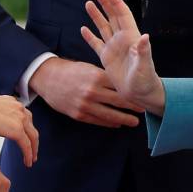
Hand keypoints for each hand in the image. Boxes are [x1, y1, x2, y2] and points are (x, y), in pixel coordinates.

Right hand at [0, 95, 38, 166]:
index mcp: (14, 104)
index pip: (26, 118)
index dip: (27, 129)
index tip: (27, 136)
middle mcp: (20, 109)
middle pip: (32, 128)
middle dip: (33, 140)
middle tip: (33, 150)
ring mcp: (21, 119)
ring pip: (32, 137)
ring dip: (33, 149)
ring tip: (32, 159)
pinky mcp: (18, 130)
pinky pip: (26, 145)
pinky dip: (29, 154)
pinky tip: (27, 162)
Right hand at [29, 55, 143, 126]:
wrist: (48, 78)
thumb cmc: (71, 71)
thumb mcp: (88, 68)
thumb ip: (104, 76)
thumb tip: (121, 83)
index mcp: (96, 76)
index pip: (119, 86)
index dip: (132, 92)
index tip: (142, 96)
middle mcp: (92, 91)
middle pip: (118, 101)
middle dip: (132, 107)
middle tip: (144, 110)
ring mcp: (85, 104)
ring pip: (110, 114)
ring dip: (124, 119)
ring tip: (134, 122)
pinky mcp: (79, 114)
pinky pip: (98, 121)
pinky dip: (109, 123)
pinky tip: (117, 124)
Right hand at [81, 0, 164, 114]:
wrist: (140, 94)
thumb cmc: (146, 80)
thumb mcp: (145, 65)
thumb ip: (144, 51)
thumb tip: (145, 36)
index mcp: (131, 38)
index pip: (123, 15)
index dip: (116, 2)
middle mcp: (122, 39)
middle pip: (112, 16)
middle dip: (106, 3)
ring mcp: (113, 48)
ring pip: (103, 27)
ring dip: (96, 15)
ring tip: (88, 3)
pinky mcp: (106, 58)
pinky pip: (96, 44)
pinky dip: (89, 36)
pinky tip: (83, 28)